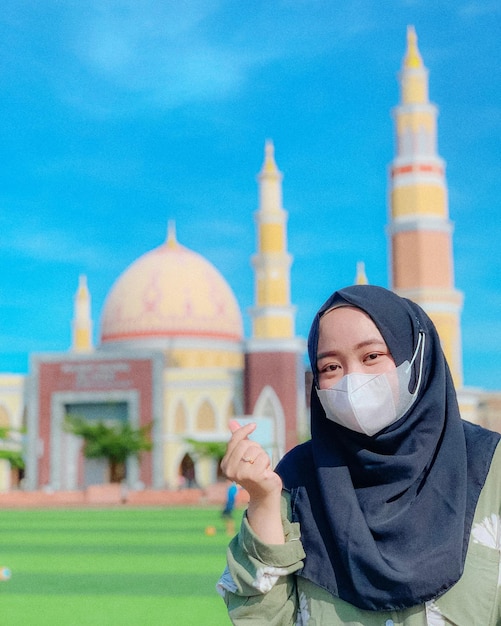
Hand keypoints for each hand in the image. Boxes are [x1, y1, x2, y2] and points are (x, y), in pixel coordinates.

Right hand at [221, 420, 283, 543]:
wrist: (264, 493)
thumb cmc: (255, 471)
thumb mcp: (245, 454)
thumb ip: (238, 439)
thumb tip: (231, 421)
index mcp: (225, 464)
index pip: (234, 440)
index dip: (244, 431)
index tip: (254, 425)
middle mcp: (230, 470)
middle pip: (246, 444)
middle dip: (256, 448)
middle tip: (257, 461)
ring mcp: (241, 474)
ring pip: (255, 450)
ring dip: (262, 456)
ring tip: (261, 467)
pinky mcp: (254, 476)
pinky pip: (263, 457)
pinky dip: (267, 462)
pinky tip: (265, 472)